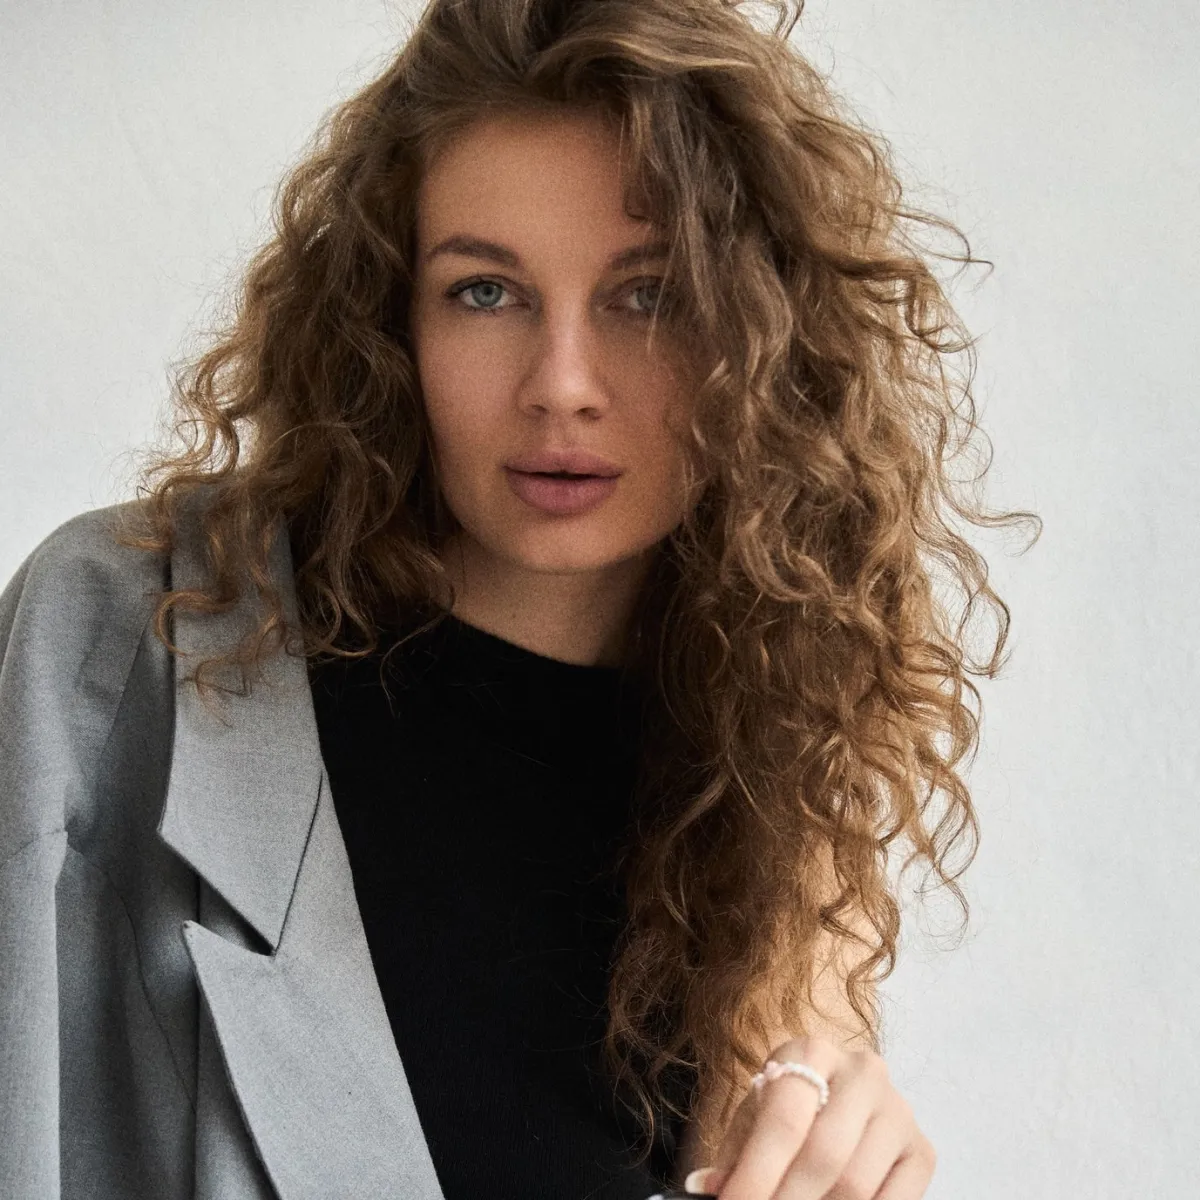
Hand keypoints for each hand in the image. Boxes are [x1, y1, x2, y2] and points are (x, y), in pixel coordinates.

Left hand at [684, 1036, 935, 1199]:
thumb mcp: (756, 1114)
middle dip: (786, 1199)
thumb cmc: (788, 1106)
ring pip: (857, 1183)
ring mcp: (899, 1110)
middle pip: (824, 1155)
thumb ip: (734, 1152)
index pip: (784, 1121)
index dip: (755, 1175)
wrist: (837, 1091)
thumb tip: (704, 1187)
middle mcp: (863, 1071)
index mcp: (812, 1051)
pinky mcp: (922, 1149)